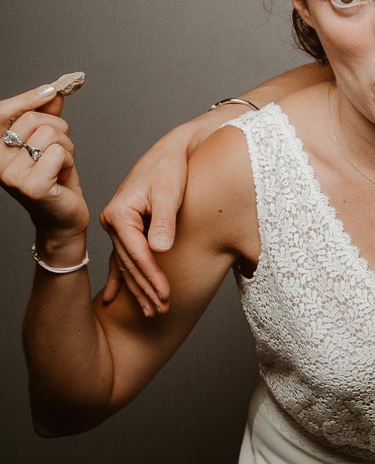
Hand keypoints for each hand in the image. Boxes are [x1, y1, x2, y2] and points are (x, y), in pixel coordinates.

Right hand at [0, 84, 86, 243]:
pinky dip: (69, 159)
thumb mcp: (48, 141)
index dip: (24, 99)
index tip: (51, 89)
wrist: (62, 216)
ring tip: (59, 163)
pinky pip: (58, 152)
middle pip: (34, 120)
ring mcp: (12, 176)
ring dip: (66, 146)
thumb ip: (46, 115)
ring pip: (50, 134)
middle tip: (58, 149)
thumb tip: (52, 89)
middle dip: (57, 128)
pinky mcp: (33, 186)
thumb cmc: (54, 177)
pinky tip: (62, 175)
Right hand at [98, 122, 196, 315]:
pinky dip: (122, 277)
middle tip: (160, 312)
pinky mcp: (127, 226)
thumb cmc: (171, 168)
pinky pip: (124, 257)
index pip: (137, 254)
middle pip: (129, 263)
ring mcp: (118, 225)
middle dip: (146, 290)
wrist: (171, 150)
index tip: (166, 296)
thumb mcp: (170, 193)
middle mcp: (113, 221)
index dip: (152, 277)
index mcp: (120, 214)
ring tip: (152, 311)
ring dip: (138, 288)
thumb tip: (160, 250)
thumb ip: (164, 222)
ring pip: (127, 264)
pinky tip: (114, 298)